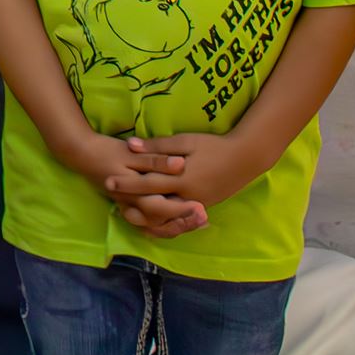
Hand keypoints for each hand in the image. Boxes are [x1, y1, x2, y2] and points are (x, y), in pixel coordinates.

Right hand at [52, 129, 206, 238]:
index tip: (202, 208)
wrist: (79, 153)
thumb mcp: (130, 152)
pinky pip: (147, 223)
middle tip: (205, 219)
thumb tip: (180, 164)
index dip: (181, 210)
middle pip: (159, 222)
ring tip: (196, 223)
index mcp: (132, 192)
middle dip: (183, 221)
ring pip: (153, 226)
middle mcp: (131, 204)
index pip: (160, 207)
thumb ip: (155, 160)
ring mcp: (128, 206)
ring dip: (175, 226)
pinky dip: (162, 226)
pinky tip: (177, 224)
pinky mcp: (128, 205)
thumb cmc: (104, 150)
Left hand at [109, 131, 267, 213]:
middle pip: (153, 201)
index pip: (148, 183)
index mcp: (182, 179)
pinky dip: (163, 213)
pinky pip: (177, 213)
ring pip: (165, 212)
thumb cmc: (214, 146)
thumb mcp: (185, 141)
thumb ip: (158, 146)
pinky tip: (150, 209)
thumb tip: (130, 145)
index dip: (127, 182)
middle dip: (131, 198)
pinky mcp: (202, 205)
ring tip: (125, 206)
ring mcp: (196, 203)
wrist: (246, 158)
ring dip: (146, 210)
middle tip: (111, 197)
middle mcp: (188, 195)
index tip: (108, 181)